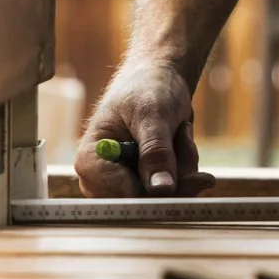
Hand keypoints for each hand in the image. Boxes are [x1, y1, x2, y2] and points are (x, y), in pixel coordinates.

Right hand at [74, 58, 213, 198]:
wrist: (160, 78)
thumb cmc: (147, 87)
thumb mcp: (152, 113)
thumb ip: (155, 151)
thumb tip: (161, 190)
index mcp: (91, 158)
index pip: (113, 191)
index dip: (145, 192)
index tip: (177, 183)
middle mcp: (104, 177)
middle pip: (141, 200)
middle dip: (173, 172)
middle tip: (184, 135)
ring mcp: (128, 182)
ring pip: (164, 196)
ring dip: (184, 164)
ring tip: (180, 129)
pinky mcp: (149, 182)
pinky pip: (176, 190)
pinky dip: (187, 166)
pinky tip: (181, 139)